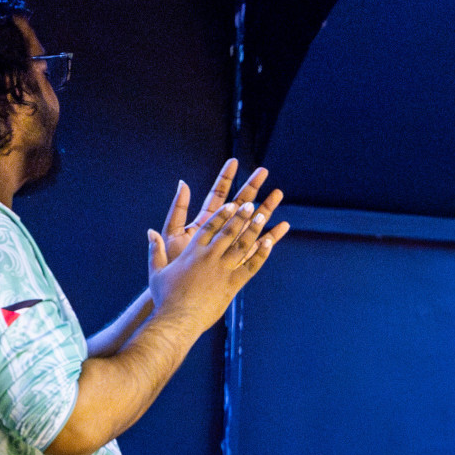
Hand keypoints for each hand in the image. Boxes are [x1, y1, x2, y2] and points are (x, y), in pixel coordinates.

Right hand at [147, 200, 289, 335]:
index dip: (221, 215)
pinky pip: (251, 266)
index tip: (231, 204)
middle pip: (228, 232)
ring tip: (263, 216)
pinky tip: (270, 243)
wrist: (178, 319)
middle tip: (251, 204)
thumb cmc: (165, 297)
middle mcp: (209, 257)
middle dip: (240, 216)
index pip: (209, 228)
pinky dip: (261, 254)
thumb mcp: (156, 271)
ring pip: (241, 245)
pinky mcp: (233, 285)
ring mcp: (222, 270)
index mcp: (192, 252)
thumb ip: (155, 250)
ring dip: (253, 230)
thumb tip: (150, 232)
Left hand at [160, 159, 283, 266]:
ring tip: (278, 194)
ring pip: (251, 222)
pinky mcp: (240, 260)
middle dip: (251, 187)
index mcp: (204, 222)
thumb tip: (183, 184)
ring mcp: (232, 244)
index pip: (217, 195)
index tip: (234, 161)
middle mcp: (220, 230)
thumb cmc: (173, 264)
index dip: (225, 178)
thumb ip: (177, 210)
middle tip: (264, 171)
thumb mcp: (171, 234)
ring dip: (265, 208)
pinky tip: (283, 226)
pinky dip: (271, 237)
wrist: (179, 292)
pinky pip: (258, 247)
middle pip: (238, 204)